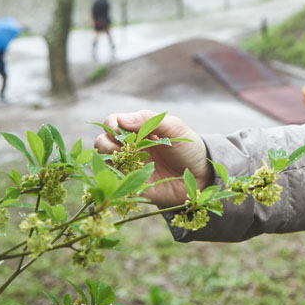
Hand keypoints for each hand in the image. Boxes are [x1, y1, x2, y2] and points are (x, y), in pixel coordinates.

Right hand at [94, 110, 213, 207]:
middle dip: (107, 143)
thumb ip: (150, 120)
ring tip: (130, 160)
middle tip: (126, 148)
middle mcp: (129, 147)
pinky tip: (131, 174)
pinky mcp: (132, 185)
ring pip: (104, 160)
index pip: (112, 122)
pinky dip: (116, 177)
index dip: (112, 125)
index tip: (121, 130)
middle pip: (102, 141)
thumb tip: (121, 119)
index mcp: (138, 129)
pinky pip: (115, 181)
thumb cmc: (189, 147)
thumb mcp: (175, 128)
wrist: (202, 175)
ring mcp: (129, 166)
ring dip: (110, 159)